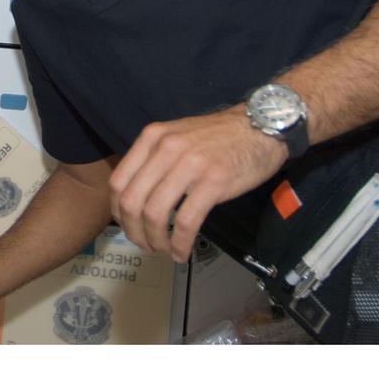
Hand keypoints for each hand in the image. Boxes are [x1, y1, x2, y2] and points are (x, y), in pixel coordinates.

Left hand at [108, 108, 287, 262]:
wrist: (260, 126)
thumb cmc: (219, 137)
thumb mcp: (177, 136)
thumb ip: (155, 159)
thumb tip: (137, 196)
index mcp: (152, 138)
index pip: (118, 182)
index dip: (118, 212)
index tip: (128, 226)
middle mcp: (166, 148)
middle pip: (132, 201)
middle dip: (134, 231)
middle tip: (144, 244)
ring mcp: (189, 164)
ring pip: (155, 213)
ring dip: (155, 240)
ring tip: (163, 249)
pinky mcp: (213, 182)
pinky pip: (185, 221)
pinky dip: (179, 243)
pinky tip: (182, 251)